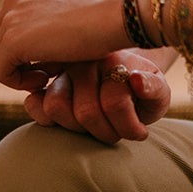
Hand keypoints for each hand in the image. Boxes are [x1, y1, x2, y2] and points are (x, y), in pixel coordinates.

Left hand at [0, 0, 131, 87]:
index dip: (23, 52)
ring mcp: (10, 17)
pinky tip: (45, 80)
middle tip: (45, 74)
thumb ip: (48, 30)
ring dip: (18, 74)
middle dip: (16, 63)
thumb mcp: (70, 18)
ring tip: (47, 78)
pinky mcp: (13, 40)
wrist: (117, 15)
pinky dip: (19, 82)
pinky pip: (1, 72)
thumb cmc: (105, 20)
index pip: (7, 28)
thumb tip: (33, 60)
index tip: (48, 64)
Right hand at [24, 52, 171, 143]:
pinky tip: (68, 124)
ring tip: (95, 129)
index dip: (129, 127)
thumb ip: (154, 88)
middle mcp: (84, 60)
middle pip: (86, 112)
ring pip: (56, 107)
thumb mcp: (158, 93)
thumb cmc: (142, 93)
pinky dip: (46, 119)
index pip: (115, 102)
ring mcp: (62, 72)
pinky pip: (34, 104)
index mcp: (114, 57)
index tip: (141, 133)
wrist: (126, 83)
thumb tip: (135, 80)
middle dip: (105, 133)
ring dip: (78, 130)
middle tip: (116, 133)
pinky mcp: (45, 85)